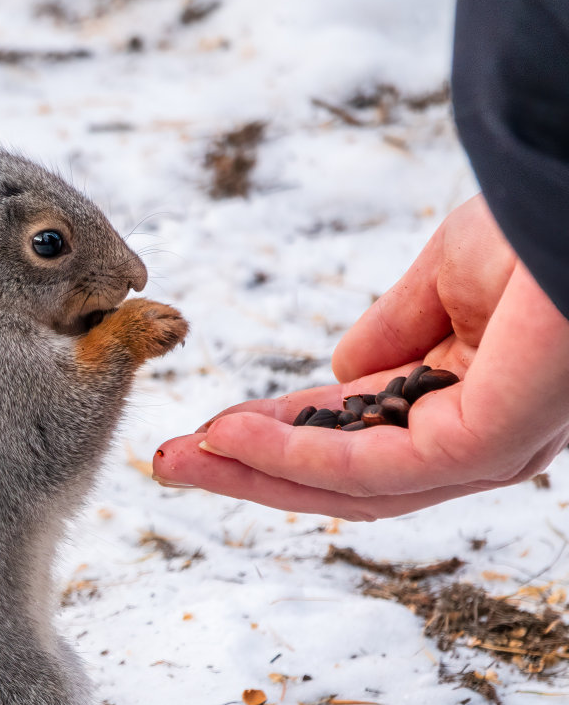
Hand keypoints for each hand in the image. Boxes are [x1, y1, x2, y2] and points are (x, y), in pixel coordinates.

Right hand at [153, 196, 568, 519]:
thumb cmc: (550, 219)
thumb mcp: (447, 270)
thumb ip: (392, 325)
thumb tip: (340, 368)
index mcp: (476, 396)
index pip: (359, 433)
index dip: (279, 435)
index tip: (210, 431)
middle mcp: (485, 438)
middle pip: (347, 479)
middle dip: (251, 473)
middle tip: (174, 462)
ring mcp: (490, 449)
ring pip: (351, 485)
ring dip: (256, 474)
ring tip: (182, 458)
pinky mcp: (486, 445)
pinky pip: (372, 468)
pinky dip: (293, 457)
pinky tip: (234, 436)